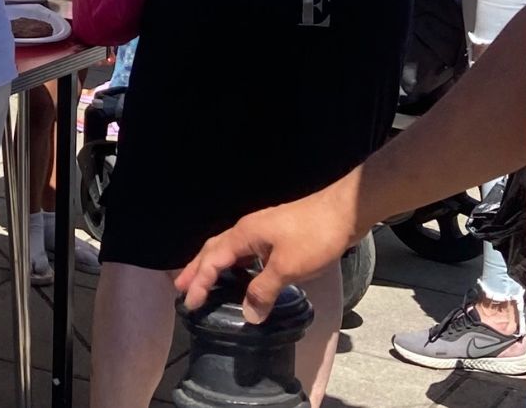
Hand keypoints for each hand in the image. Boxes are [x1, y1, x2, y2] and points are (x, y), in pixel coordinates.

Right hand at [174, 178, 360, 321]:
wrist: (343, 211)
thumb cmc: (313, 236)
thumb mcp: (287, 268)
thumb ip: (264, 290)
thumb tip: (248, 313)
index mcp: (244, 235)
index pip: (212, 260)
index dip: (199, 282)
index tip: (189, 302)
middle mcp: (247, 229)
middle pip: (214, 250)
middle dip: (197, 270)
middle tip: (182, 288)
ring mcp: (262, 231)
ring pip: (230, 250)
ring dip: (216, 267)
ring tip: (207, 284)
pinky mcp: (277, 235)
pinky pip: (246, 252)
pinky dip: (236, 265)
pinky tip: (244, 276)